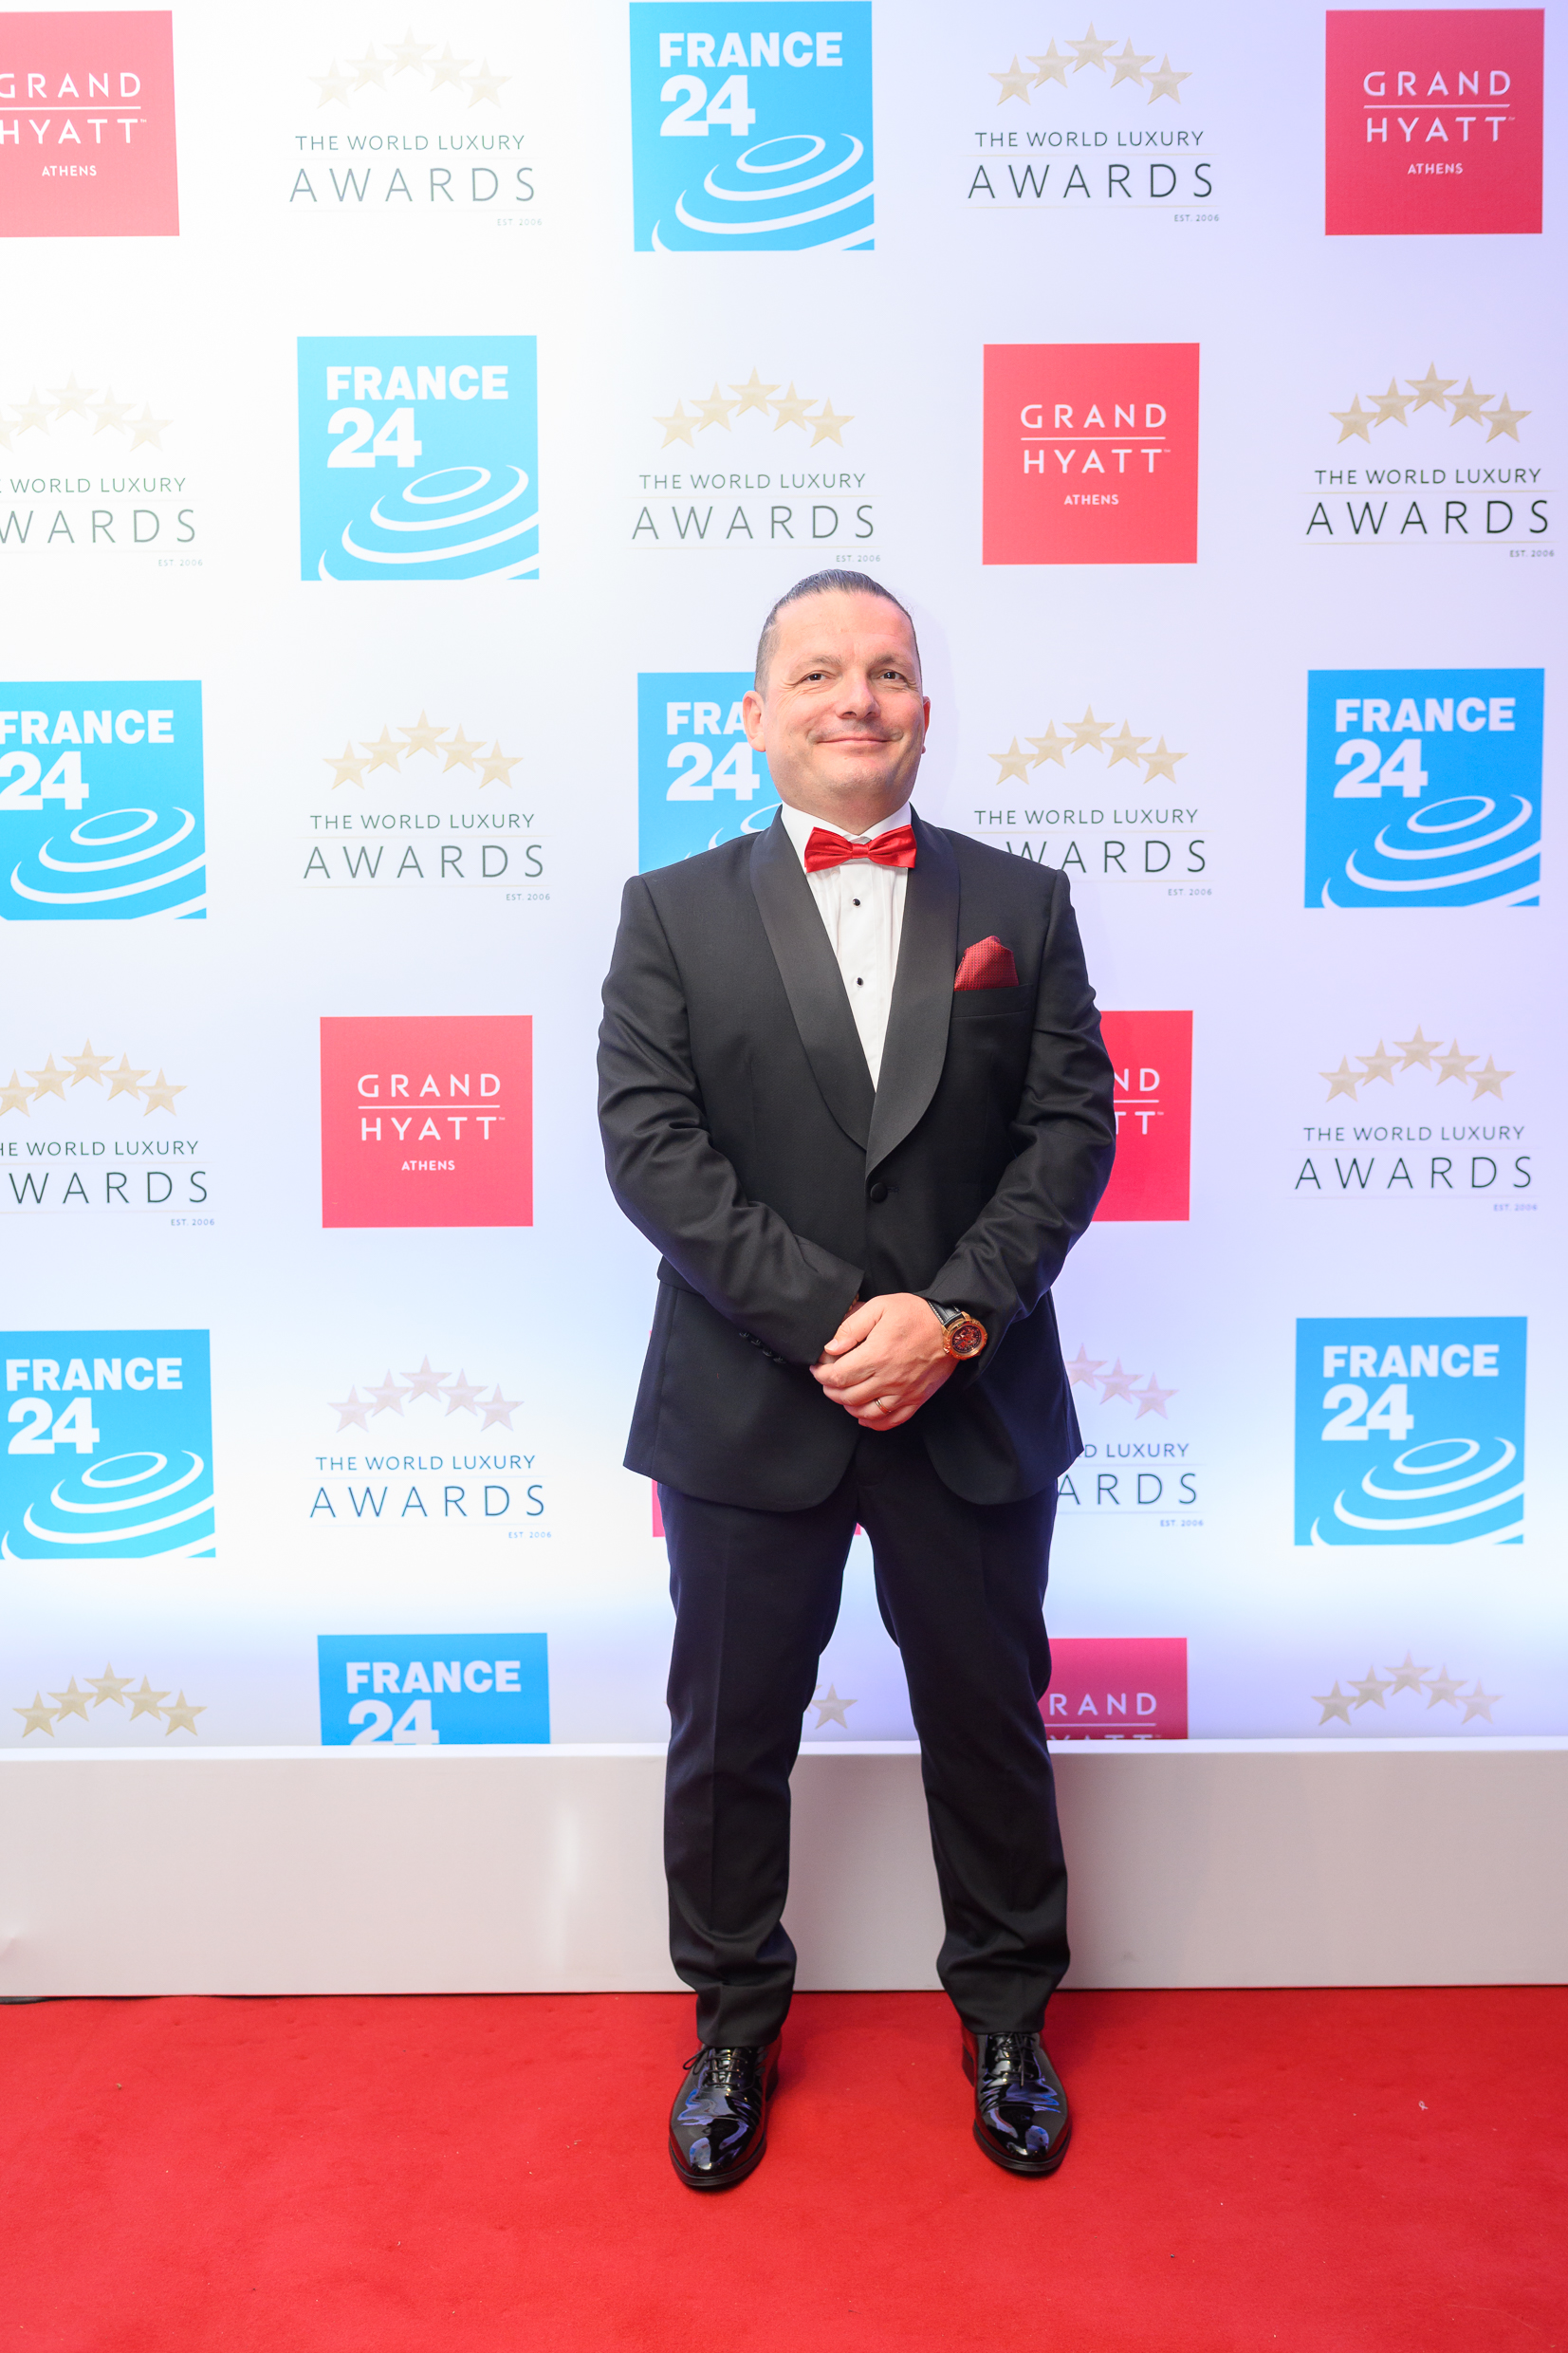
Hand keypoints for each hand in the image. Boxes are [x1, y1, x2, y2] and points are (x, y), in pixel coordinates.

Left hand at [811, 1293, 954, 1429]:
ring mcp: (903, 1392)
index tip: (817, 1369)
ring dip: (848, 1406)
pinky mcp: (916, 1399)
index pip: (839, 1376)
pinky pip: (891, 1420)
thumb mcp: (881, 1307)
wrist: (954, 1329)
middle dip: (831, 1390)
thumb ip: (852, 1327)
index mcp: (877, 1355)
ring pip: (866, 1412)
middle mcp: (889, 1378)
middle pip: (848, 1396)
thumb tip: (831, 1347)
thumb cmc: (918, 1314)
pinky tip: (863, 1416)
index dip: (822, 1375)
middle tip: (827, 1380)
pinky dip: (873, 1422)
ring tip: (842, 1395)